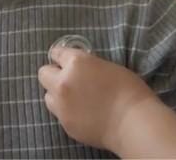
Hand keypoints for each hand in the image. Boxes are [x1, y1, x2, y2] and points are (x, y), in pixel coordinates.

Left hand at [38, 46, 154, 152]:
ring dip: (58, 94)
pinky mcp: (64, 123)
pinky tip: (83, 112)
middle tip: (69, 79)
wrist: (131, 121)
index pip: (57, 53)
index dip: (62, 56)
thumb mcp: (108, 67)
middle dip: (54, 74)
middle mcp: (63, 82)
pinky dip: (67, 111)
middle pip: (44, 73)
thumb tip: (82, 70)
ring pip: (48, 95)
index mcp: (77, 63)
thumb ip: (89, 66)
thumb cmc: (129, 90)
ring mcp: (61, 105)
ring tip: (76, 98)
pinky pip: (59, 113)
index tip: (64, 59)